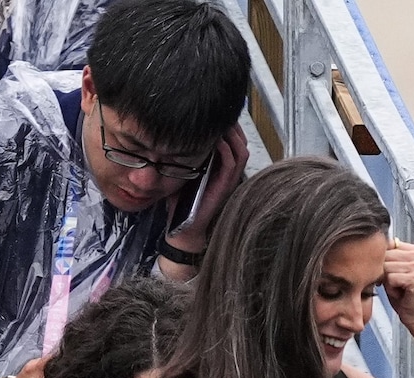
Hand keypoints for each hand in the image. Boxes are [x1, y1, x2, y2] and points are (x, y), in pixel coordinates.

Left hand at [167, 124, 249, 251]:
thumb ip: (184, 154)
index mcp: (221, 167)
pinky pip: (232, 162)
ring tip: (221, 122)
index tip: (217, 111)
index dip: (228, 125)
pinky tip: (217, 139)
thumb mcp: (182, 172)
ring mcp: (229, 179)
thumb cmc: (182, 202)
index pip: (233, 139)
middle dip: (232, 125)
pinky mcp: (225, 186)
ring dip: (232, 134)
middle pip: (240, 140)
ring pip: (241, 149)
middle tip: (220, 112)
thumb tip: (172, 133)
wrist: (184, 230)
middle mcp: (229, 172)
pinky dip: (226, 148)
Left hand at [383, 238, 413, 331]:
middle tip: (394, 284)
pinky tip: (400, 293)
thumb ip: (387, 259)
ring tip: (398, 288)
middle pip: (385, 255)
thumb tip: (369, 250)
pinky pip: (390, 278)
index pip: (388, 244)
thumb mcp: (394, 273)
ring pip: (386, 267)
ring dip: (387, 281)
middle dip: (383, 272)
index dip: (382, 260)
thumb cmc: (405, 297)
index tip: (388, 273)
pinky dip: (391, 289)